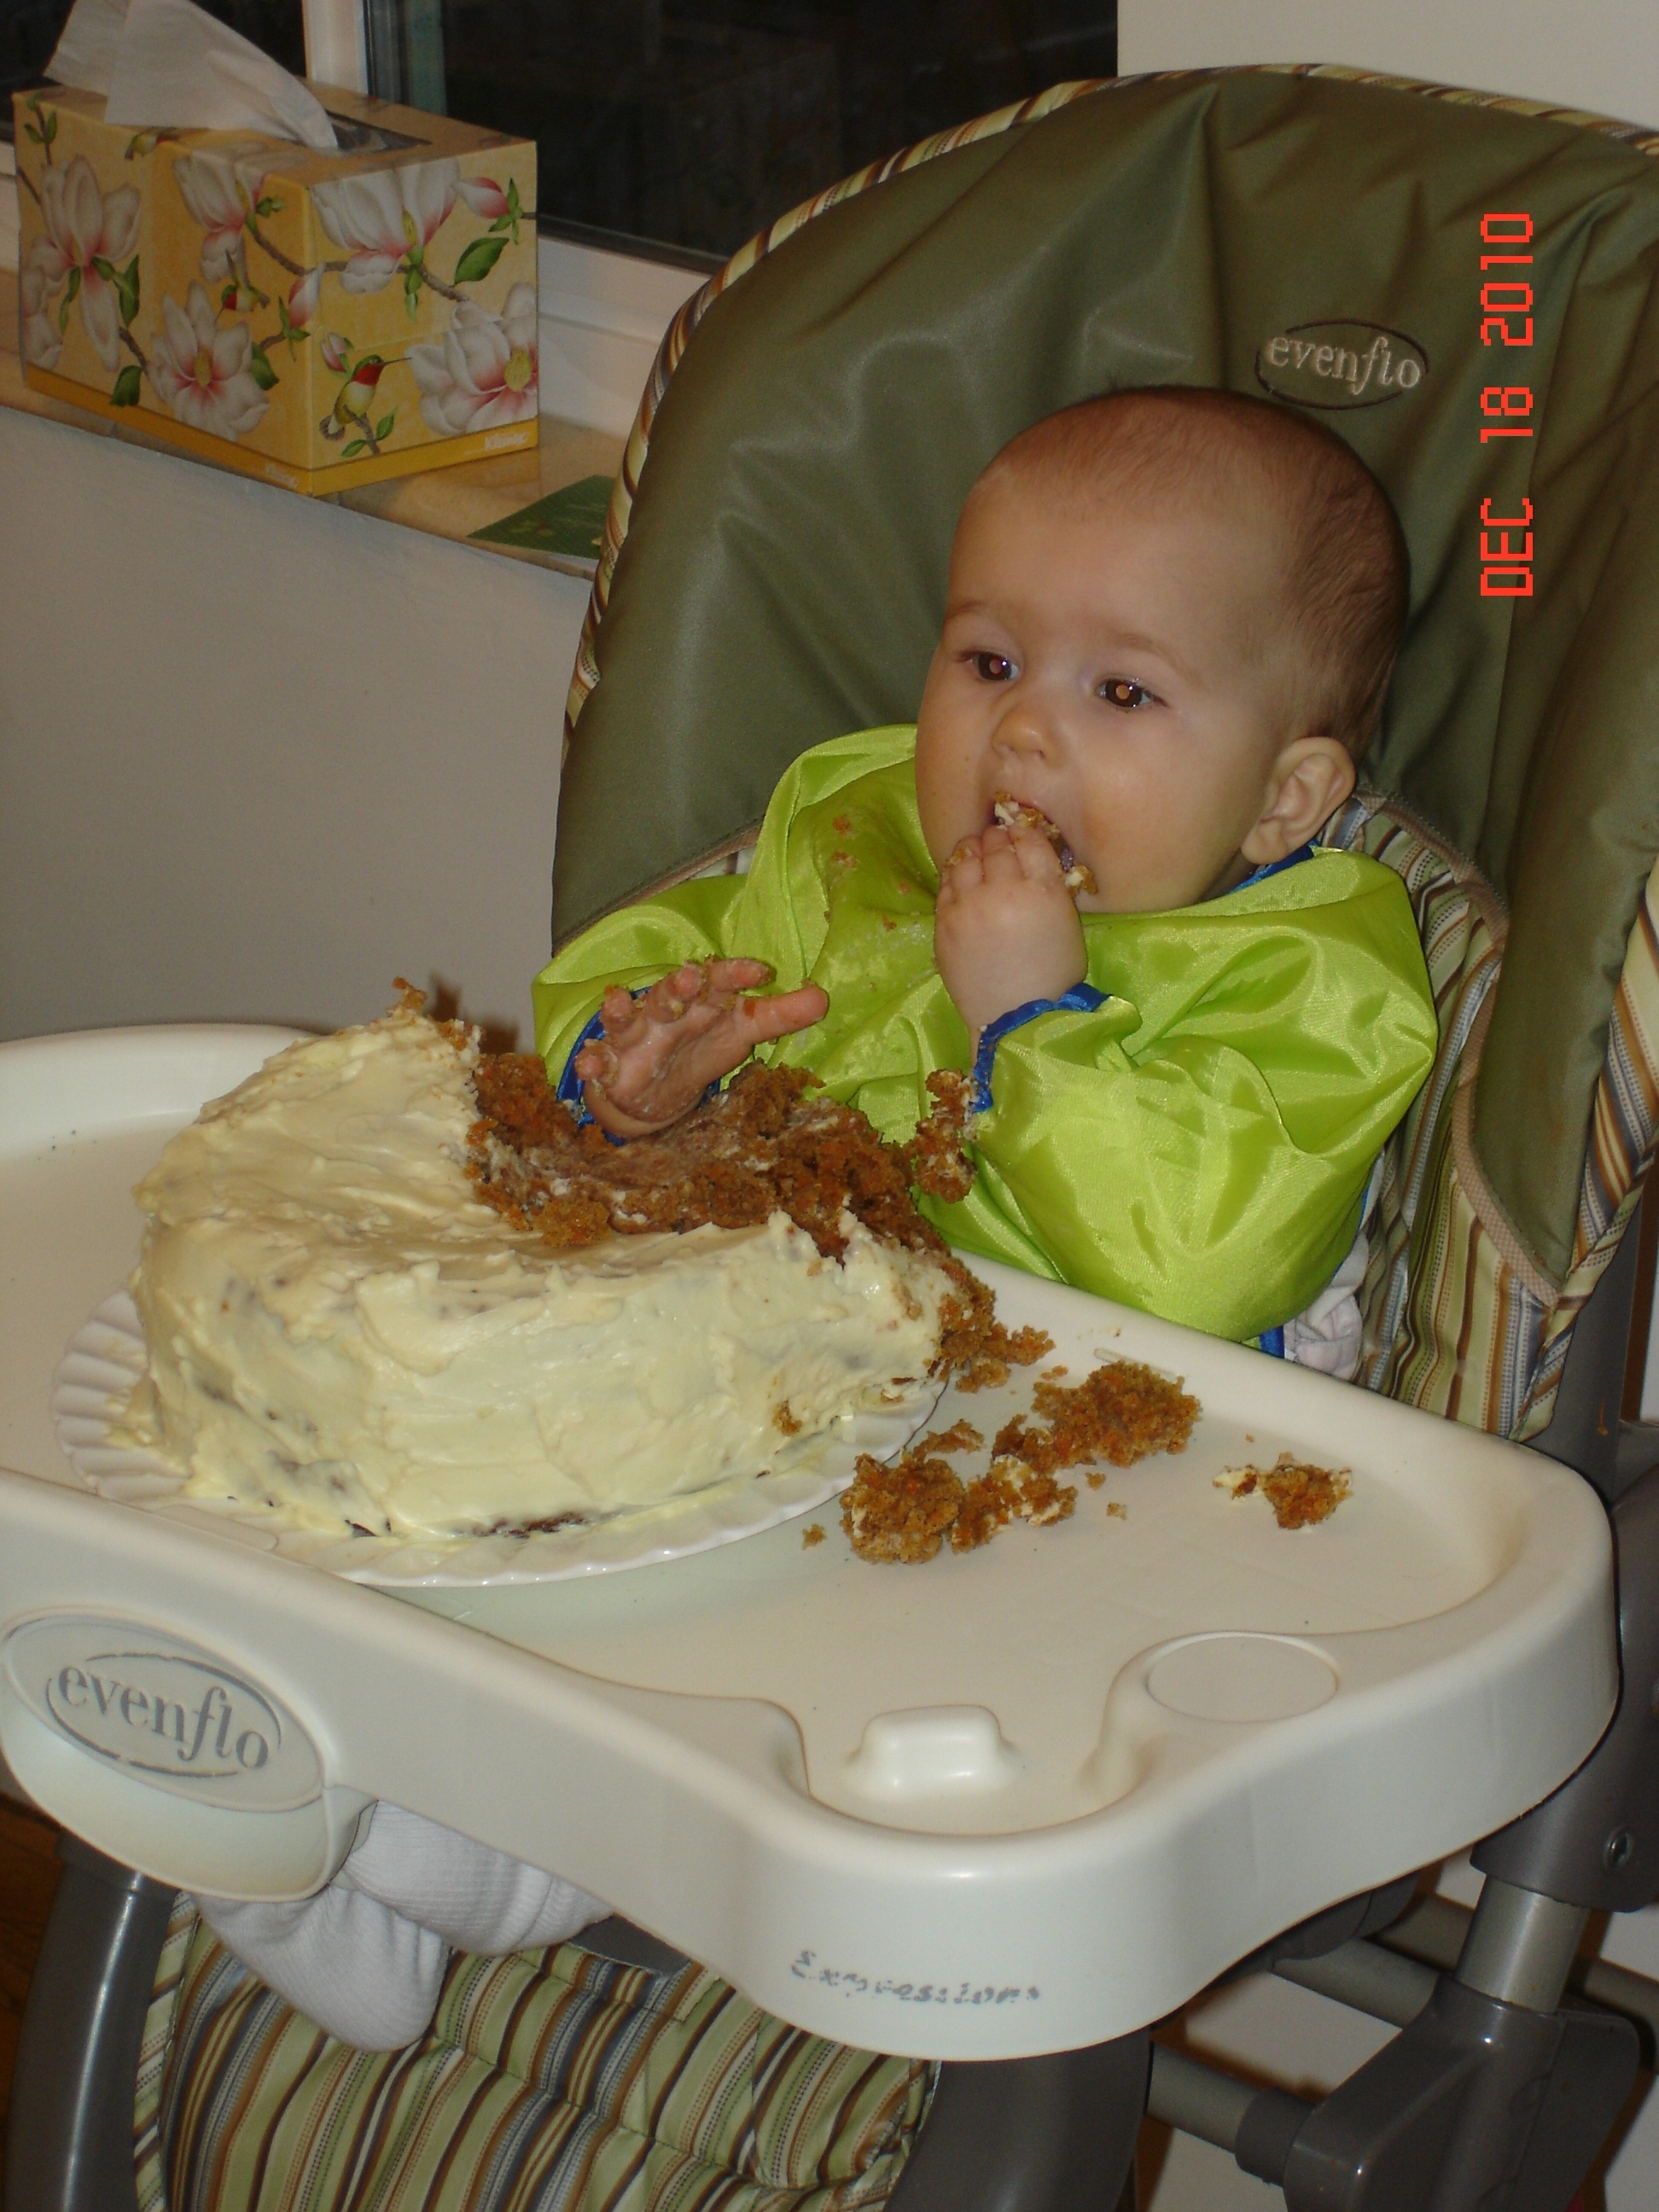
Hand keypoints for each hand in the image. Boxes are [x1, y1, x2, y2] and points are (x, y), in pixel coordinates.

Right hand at [575, 958, 828, 1137]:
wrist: (654, 1089)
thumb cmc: (702, 1045)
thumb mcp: (742, 1032)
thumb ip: (779, 1016)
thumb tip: (823, 997)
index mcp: (703, 1002)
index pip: (719, 982)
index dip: (736, 975)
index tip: (760, 971)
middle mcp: (667, 1012)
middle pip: (670, 994)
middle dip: (678, 987)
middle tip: (690, 979)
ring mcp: (635, 1036)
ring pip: (627, 1019)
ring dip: (620, 1011)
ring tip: (615, 1002)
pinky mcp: (612, 1065)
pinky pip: (597, 1062)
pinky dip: (591, 1063)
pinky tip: (589, 1066)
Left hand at [934, 821, 1086, 1038]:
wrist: (1017, 1016)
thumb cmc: (1052, 974)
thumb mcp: (1066, 923)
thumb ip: (1048, 885)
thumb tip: (1027, 854)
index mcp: (1043, 891)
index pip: (1030, 840)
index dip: (1024, 832)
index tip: (1019, 835)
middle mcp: (1005, 890)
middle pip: (997, 844)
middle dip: (997, 838)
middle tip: (997, 841)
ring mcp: (970, 905)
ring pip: (967, 857)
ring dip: (973, 849)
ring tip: (976, 852)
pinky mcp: (946, 920)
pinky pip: (947, 882)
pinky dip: (955, 872)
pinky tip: (961, 875)